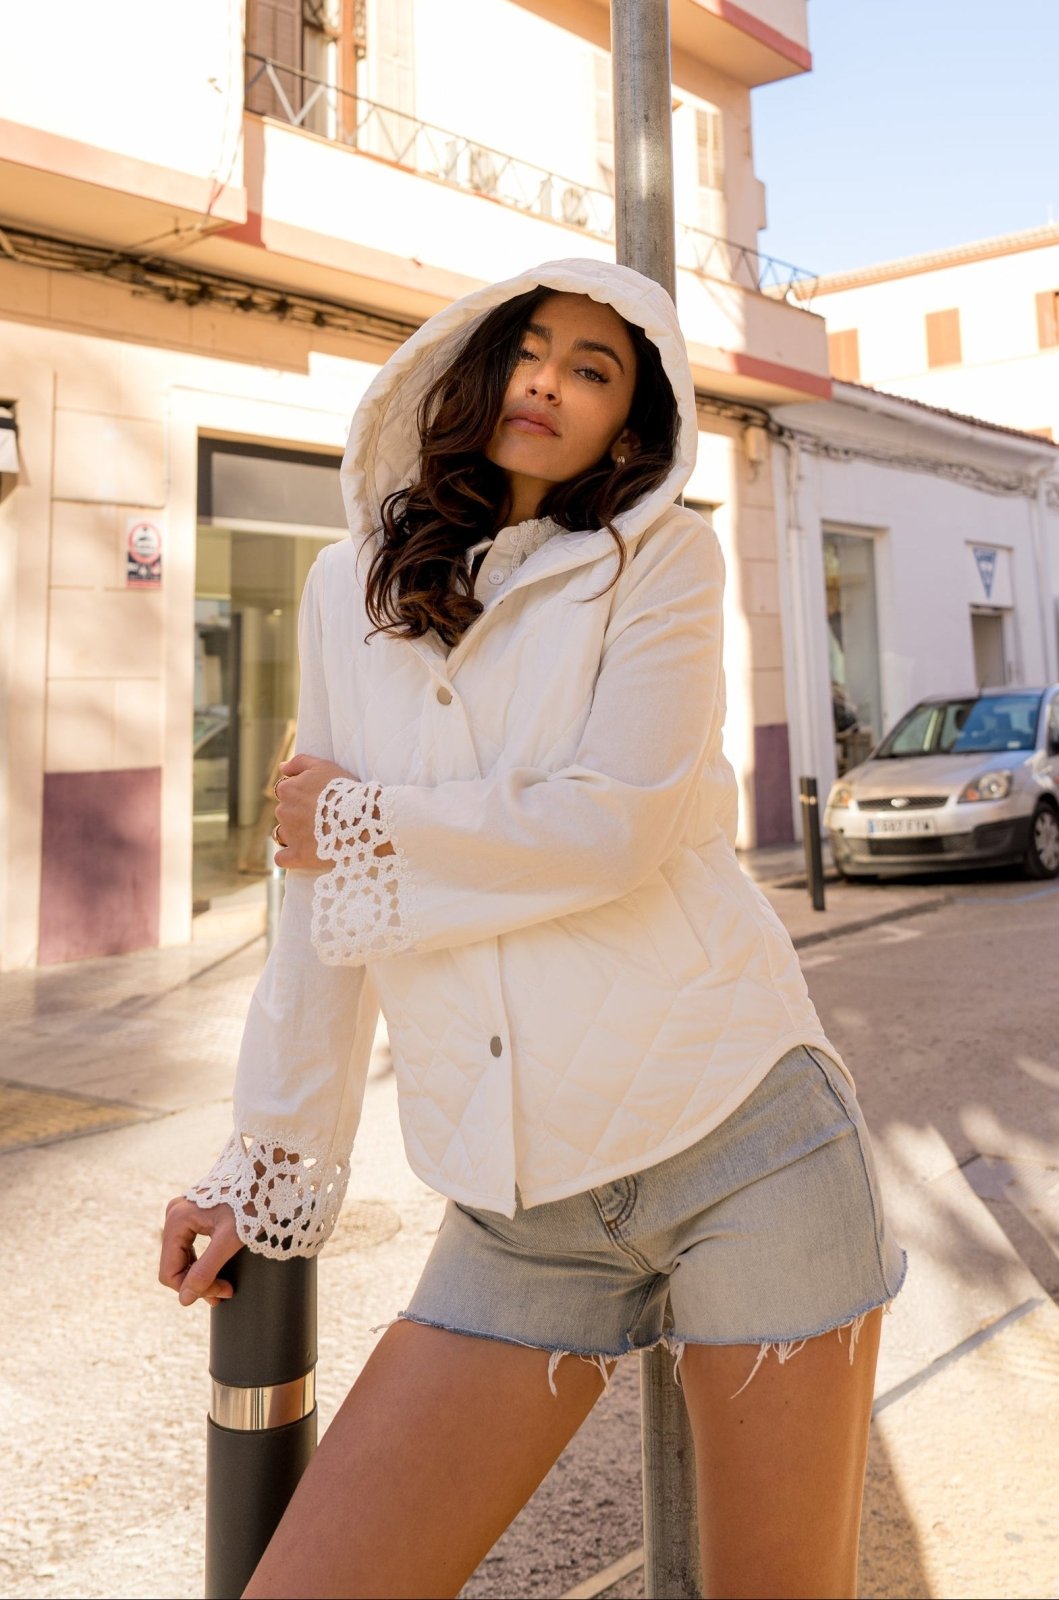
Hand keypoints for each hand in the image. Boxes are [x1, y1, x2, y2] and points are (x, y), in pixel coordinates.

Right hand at [159, 1195, 242, 1307]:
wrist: (266, 1176)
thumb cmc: (251, 1204)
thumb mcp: (230, 1240)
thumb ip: (206, 1270)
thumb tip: (184, 1299)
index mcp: (177, 1220)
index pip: (170, 1272)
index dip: (194, 1289)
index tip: (222, 1293)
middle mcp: (173, 1214)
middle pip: (175, 1265)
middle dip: (199, 1283)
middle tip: (226, 1292)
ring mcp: (182, 1214)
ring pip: (182, 1257)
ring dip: (201, 1275)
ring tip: (224, 1287)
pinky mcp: (193, 1215)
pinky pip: (189, 1247)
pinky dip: (202, 1262)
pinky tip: (218, 1271)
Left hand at [273, 754, 353, 869]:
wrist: (361, 819)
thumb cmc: (345, 790)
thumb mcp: (323, 766)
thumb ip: (299, 762)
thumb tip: (282, 767)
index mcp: (287, 790)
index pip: (286, 792)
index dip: (303, 795)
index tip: (319, 799)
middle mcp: (283, 811)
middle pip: (285, 813)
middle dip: (299, 815)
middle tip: (324, 817)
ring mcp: (289, 834)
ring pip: (284, 834)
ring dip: (295, 834)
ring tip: (319, 835)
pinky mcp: (297, 855)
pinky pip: (282, 859)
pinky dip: (289, 857)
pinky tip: (303, 854)